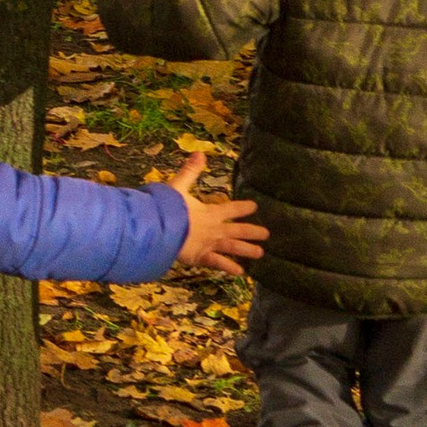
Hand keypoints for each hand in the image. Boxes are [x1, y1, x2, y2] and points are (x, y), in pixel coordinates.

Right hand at [166, 155, 265, 275]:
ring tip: (260, 253)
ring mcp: (209, 244)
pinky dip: (229, 268)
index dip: (243, 207)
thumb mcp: (178, 186)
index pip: (231, 208)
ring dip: (247, 250)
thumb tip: (200, 153)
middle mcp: (214, 228)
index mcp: (210, 211)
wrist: (160, 228)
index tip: (254, 206)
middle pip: (237, 230)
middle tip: (267, 234)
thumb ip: (190, 171)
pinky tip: (240, 273)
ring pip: (233, 247)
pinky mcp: (201, 256)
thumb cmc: (168, 207)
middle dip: (252, 231)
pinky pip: (218, 263)